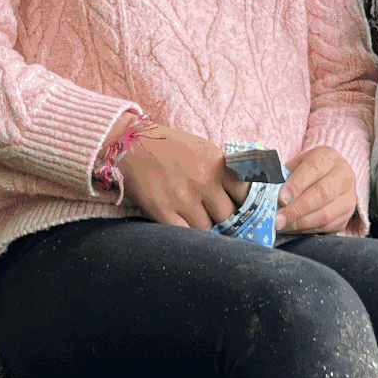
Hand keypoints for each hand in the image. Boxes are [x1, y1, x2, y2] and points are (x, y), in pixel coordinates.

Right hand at [118, 123, 244, 228]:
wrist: (132, 144)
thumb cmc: (170, 147)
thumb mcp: (203, 151)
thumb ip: (223, 172)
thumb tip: (241, 197)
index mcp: (216, 163)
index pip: (245, 192)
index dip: (244, 204)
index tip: (241, 208)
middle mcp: (203, 181)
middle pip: (227, 215)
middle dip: (222, 218)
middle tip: (215, 216)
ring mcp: (183, 198)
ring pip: (206, 228)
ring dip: (202, 226)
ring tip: (194, 217)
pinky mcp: (162, 210)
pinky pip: (183, 233)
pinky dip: (184, 232)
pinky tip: (181, 222)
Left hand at [277, 145, 356, 234]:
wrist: (332, 177)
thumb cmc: (308, 171)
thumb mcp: (297, 165)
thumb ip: (285, 177)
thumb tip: (269, 194)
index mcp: (328, 157)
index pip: (313, 168)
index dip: (296, 185)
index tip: (281, 198)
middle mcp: (343, 175)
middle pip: (321, 194)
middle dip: (296, 209)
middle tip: (278, 219)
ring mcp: (348, 196)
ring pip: (325, 214)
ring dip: (300, 223)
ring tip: (283, 225)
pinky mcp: (347, 215)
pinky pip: (328, 226)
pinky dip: (308, 229)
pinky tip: (294, 228)